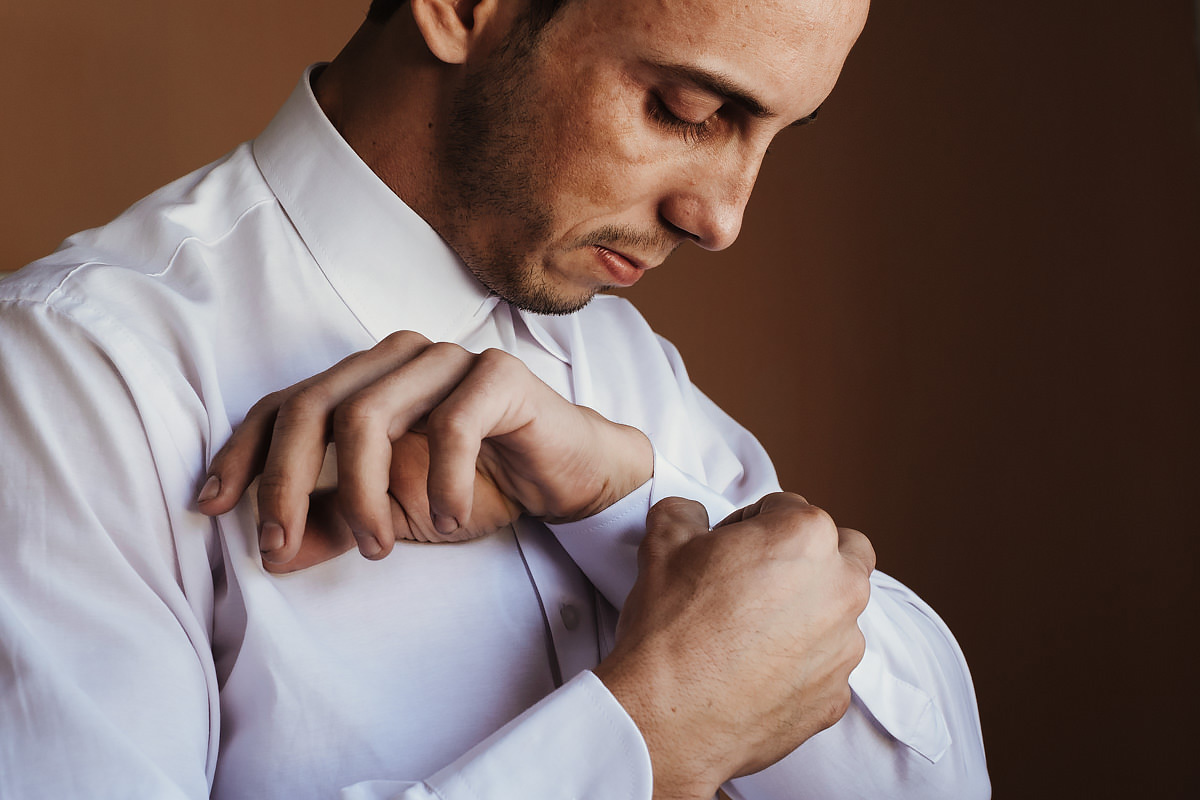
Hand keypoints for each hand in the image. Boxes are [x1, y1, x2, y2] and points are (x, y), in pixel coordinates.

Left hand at [196, 331, 651, 569]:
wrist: (566, 477)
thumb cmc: (476, 485)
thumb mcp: (391, 515)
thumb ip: (332, 525)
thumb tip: (271, 555)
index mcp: (363, 380)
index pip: (282, 404)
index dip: (242, 453)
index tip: (212, 507)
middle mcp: (396, 358)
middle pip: (313, 406)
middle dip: (285, 483)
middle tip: (281, 547)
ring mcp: (447, 358)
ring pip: (370, 413)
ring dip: (362, 492)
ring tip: (378, 546)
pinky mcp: (498, 374)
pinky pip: (451, 424)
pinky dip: (440, 481)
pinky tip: (448, 518)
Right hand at [593, 494, 874, 799]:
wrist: (666, 718)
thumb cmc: (669, 627)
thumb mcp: (663, 543)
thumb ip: (685, 512)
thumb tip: (692, 514)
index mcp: (806, 535)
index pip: (785, 508)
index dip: (748, 523)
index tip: (726, 548)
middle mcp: (841, 587)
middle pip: (841, 551)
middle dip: (806, 557)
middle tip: (758, 577)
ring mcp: (844, 646)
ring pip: (839, 611)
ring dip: (808, 611)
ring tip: (753, 630)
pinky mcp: (836, 696)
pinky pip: (827, 666)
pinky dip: (801, 664)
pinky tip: (756, 671)